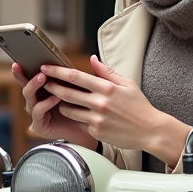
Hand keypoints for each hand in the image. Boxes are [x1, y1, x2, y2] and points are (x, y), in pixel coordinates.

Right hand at [14, 63, 97, 148]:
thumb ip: (70, 77)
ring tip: (43, 78)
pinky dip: (46, 102)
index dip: (21, 71)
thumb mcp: (75, 88)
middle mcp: (36, 100)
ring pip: (29, 96)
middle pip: (25, 86)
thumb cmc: (80, 108)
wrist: (86, 129)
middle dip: (25, 76)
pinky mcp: (38, 124)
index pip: (28, 78)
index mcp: (42, 90)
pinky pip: (38, 110)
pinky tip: (55, 98)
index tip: (17, 62)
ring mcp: (35, 112)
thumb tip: (80, 60)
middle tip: (36, 69)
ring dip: (34, 85)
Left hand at [37, 57, 190, 163]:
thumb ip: (107, 72)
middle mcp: (100, 103)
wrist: (150, 131)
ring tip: (55, 98)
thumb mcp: (127, 84)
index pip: (76, 77)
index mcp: (107, 88)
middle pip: (67, 93)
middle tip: (42, 82)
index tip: (46, 68)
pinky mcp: (96, 131)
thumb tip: (92, 59)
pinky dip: (74, 117)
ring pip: (69, 110)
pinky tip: (72, 114)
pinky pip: (79, 123)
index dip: (58, 72)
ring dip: (60, 104)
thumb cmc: (139, 106)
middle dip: (52, 86)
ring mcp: (97, 119)